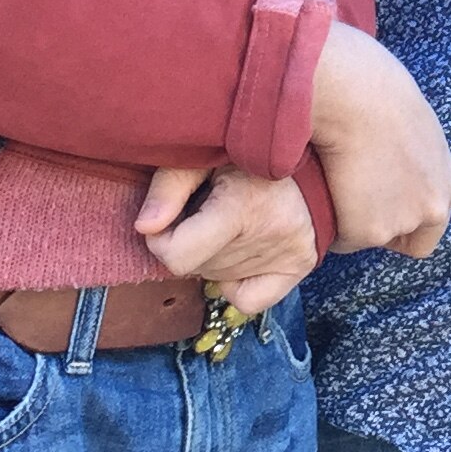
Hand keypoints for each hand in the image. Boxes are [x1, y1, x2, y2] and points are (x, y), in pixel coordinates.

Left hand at [135, 165, 321, 316]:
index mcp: (242, 204)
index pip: (178, 256)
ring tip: (229, 222)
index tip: (167, 219)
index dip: (161, 241)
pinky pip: (248, 301)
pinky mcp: (300, 264)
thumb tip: (144, 227)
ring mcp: (289, 252)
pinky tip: (240, 251)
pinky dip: (235, 283)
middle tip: (206, 211)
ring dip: (213, 257)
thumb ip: (169, 187)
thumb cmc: (244, 151)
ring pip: (218, 279)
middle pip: (197, 267)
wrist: (306, 150)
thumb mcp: (202, 157)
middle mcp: (270, 233)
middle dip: (190, 243)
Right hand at [308, 22, 450, 258]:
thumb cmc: (374, 87)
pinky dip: (327, 219)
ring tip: (330, 182)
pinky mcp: (367, 231)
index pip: (430, 224)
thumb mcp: (408, 124)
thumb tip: (384, 161)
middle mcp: (434, 207)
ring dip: (348, 219)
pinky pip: (339, 238)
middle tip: (348, 197)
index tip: (376, 202)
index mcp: (446, 180)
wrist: (353, 92)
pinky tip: (319, 186)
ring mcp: (402, 222)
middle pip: (401, 237)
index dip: (401, 216)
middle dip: (375, 223)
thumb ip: (407, 156)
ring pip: (367, 236)